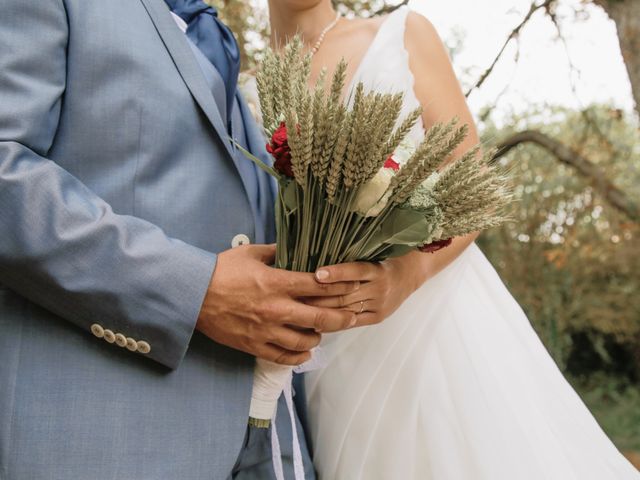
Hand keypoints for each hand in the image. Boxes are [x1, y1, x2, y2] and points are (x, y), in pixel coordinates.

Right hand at [197, 244, 359, 365]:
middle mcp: (276, 308)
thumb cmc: (220, 271)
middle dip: (342, 317)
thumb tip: (293, 247)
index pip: (319, 286)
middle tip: (353, 316)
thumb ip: (276, 251)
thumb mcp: (250, 253)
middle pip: (320, 317)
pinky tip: (306, 352)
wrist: (192, 294)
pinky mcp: (253, 345)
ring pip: (305, 340)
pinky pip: (283, 357)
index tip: (354, 286)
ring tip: (323, 331)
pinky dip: (298, 357)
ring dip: (319, 336)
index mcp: (277, 282)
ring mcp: (265, 330)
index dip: (341, 286)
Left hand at [305, 252, 428, 327]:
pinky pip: (352, 322)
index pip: (355, 271)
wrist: (412, 274)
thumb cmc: (386, 259)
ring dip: (322, 310)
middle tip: (296, 295)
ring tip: (300, 310)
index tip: (317, 274)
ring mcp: (379, 305)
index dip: (336, 273)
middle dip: (320, 296)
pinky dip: (334, 323)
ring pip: (346, 309)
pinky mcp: (378, 317)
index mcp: (378, 269)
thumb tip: (319, 264)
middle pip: (345, 294)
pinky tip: (317, 323)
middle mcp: (379, 288)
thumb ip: (351, 261)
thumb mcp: (373, 254)